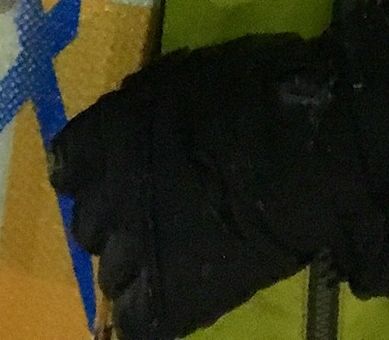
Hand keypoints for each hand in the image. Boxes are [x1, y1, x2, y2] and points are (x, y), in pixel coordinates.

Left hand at [51, 1, 388, 339]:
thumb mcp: (195, 74)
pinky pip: (138, 319)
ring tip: (173, 257)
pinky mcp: (168, 296)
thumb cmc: (266, 95)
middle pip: (86, 222)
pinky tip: (177, 297)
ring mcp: (136, 249)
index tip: (115, 171)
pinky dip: (151, 311)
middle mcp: (109, 193)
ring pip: (110, 273)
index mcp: (110, 134)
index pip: (70, 161)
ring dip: (134, 265)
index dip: (93, 169)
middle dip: (114, 218)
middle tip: (153, 213)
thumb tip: (138, 116)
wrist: (318, 154)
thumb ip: (153, 102)